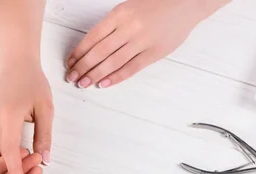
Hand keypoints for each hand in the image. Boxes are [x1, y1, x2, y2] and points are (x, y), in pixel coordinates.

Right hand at [0, 64, 53, 173]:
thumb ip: (45, 136)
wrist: (17, 65)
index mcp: (7, 117)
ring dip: (1, 166)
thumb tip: (45, 159)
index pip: (10, 152)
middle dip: (11, 172)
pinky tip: (2, 163)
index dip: (15, 172)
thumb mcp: (46, 109)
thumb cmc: (33, 83)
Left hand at [65, 0, 226, 87]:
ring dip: (95, 75)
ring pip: (112, 62)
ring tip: (84, 83)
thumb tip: (91, 48)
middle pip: (99, 52)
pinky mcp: (154, 53)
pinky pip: (131, 68)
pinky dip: (115, 77)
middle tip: (72, 77)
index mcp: (119, 14)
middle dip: (82, 67)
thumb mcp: (128, 8)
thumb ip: (112, 26)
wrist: (186, 3)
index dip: (79, 53)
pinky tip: (103, 83)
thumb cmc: (155, 5)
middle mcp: (129, 27)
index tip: (70, 63)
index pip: (92, 37)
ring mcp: (142, 41)